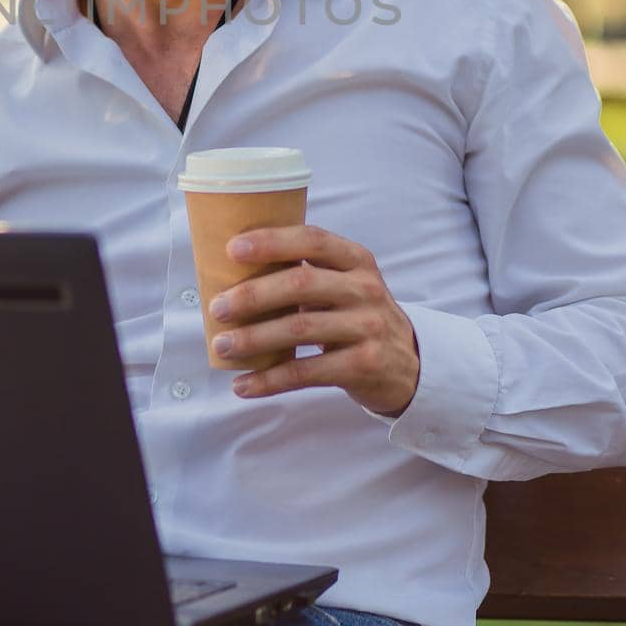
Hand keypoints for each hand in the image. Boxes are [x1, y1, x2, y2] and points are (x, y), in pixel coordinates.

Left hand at [208, 224, 419, 415]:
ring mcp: (368, 327)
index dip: (271, 242)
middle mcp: (364, 288)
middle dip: (252, 295)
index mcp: (355, 259)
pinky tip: (243, 384)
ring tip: (223, 346)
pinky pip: (306, 372)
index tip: (232, 249)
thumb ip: (305, 274)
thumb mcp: (345, 284)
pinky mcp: (364, 365)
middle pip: (300, 284)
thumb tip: (232, 275)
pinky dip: (270, 380)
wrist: (408, 363)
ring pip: (300, 329)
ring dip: (254, 339)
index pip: (311, 240)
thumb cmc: (356, 315)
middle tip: (217, 308)